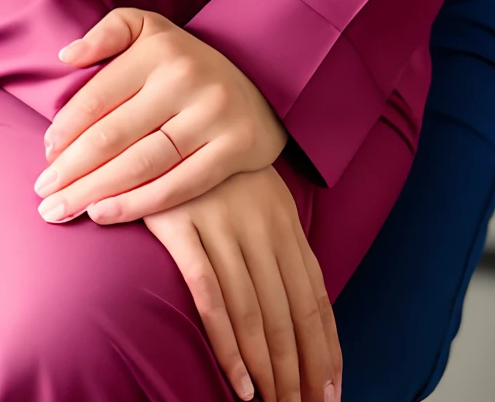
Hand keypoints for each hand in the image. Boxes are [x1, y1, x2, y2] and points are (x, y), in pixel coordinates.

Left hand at [35, 7, 286, 222]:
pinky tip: (105, 214)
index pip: (99, 95)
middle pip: (115, 134)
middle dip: (72, 169)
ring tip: (63, 210)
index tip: (44, 155)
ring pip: (143, 163)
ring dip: (96, 192)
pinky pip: (181, 185)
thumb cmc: (184, 61)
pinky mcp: (236, 147)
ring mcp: (213, 113)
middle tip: (42, 194)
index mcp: (157, 48)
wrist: (261, 80)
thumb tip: (66, 56)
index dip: (66, 128)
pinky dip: (140, 204)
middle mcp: (185, 78)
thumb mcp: (148, 29)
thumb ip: (107, 33)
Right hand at [147, 168, 341, 401]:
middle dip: (300, 370)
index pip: (314, 299)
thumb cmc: (212, 172)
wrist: (161, 120)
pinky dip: (228, 344)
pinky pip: (211, 295)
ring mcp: (222, 223)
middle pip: (289, 312)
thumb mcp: (258, 201)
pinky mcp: (182, 225)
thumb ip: (280, 248)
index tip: (332, 392)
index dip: (326, 350)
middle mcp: (260, 224)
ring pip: (255, 312)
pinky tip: (240, 379)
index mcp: (284, 221)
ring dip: (269, 368)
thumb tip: (307, 309)